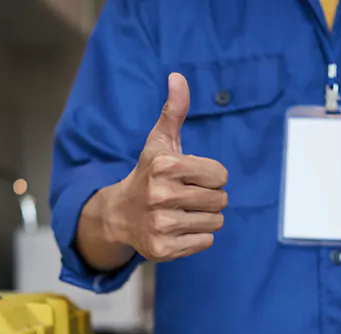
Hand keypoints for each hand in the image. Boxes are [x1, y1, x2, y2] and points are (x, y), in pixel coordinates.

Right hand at [98, 72, 228, 261]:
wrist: (119, 214)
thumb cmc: (149, 173)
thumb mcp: (159, 141)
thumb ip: (174, 110)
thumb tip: (177, 76)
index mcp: (165, 166)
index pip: (221, 175)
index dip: (211, 176)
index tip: (190, 177)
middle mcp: (161, 195)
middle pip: (220, 200)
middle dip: (209, 197)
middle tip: (186, 196)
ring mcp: (161, 225)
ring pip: (216, 222)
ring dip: (205, 217)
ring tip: (182, 211)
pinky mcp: (163, 249)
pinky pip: (205, 242)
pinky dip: (197, 236)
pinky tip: (177, 228)